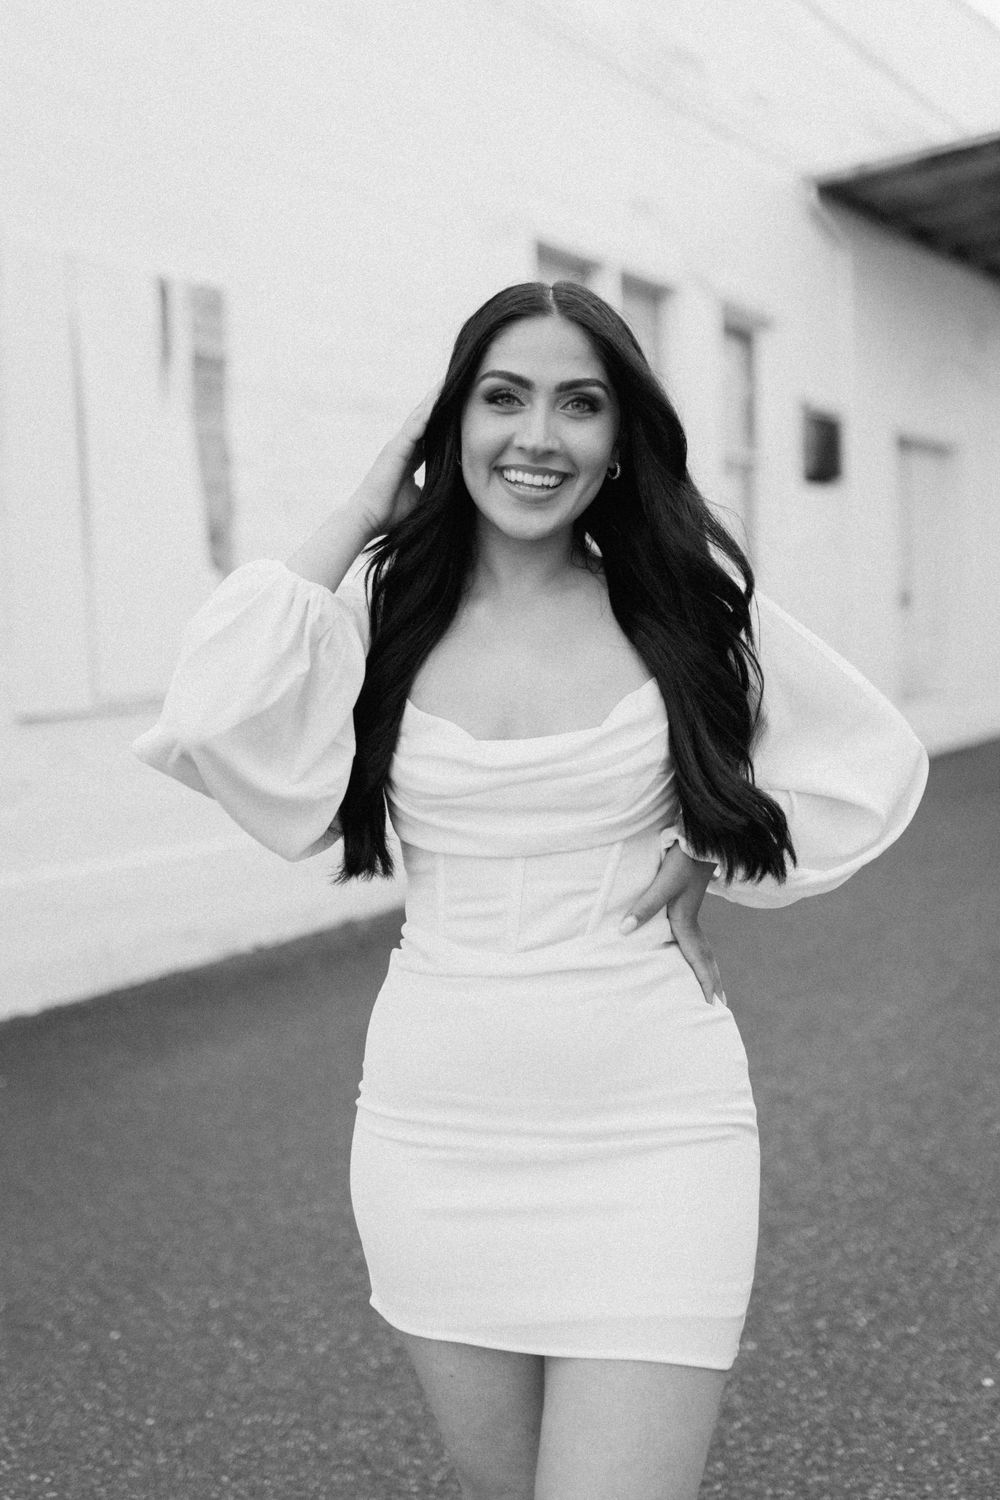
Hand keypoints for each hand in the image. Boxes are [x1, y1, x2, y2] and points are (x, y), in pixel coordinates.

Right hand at [353, 382, 442, 536]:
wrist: (368, 519)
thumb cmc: (390, 513)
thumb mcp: (418, 498)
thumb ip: (431, 487)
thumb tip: (449, 488)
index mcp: (408, 457)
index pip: (429, 433)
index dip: (442, 420)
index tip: (457, 406)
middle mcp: (402, 446)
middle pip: (424, 419)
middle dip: (438, 402)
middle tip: (455, 382)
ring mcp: (398, 445)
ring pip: (420, 416)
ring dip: (434, 399)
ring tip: (449, 381)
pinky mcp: (395, 448)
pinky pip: (415, 426)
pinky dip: (427, 412)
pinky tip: (439, 398)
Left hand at [620, 841, 722, 1003]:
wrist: (699, 839)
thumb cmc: (681, 860)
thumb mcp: (663, 883)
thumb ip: (644, 906)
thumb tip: (624, 931)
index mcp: (686, 921)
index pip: (697, 958)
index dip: (704, 981)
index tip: (713, 1005)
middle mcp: (691, 921)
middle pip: (706, 958)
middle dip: (712, 982)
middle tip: (722, 1005)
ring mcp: (691, 912)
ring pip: (704, 948)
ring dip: (709, 968)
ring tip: (714, 986)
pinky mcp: (688, 903)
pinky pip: (697, 937)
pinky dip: (701, 953)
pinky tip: (696, 952)